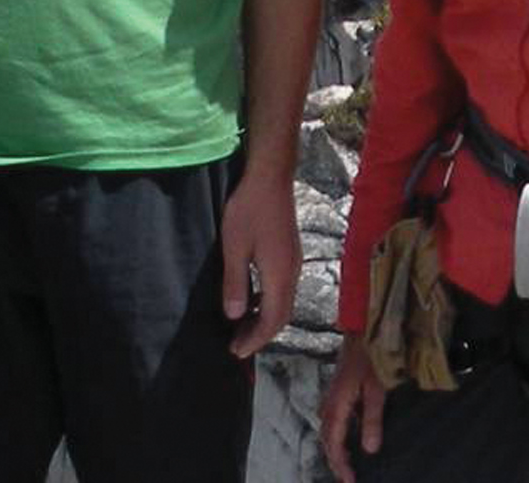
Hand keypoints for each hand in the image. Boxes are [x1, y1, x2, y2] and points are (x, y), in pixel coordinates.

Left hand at [220, 169, 301, 357]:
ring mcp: (294, 261)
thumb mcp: (234, 247)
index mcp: (280, 276)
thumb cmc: (249, 209)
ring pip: (284, 301)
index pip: (272, 321)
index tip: (236, 353)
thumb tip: (235, 316)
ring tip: (242, 326)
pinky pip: (284, 287)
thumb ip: (236, 283)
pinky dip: (269, 301)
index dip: (254, 340)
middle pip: (282, 315)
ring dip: (265, 318)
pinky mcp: (290, 251)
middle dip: (261, 334)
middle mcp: (292, 272)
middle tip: (237, 345)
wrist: (271, 176)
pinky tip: (253, 297)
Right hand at [321, 334, 386, 482]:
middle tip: (348, 477)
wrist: (363, 329)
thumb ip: (372, 420)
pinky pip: (333, 418)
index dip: (340, 464)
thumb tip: (369, 450)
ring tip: (347, 463)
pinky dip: (338, 433)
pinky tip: (350, 436)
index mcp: (337, 404)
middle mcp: (330, 401)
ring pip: (328, 428)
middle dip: (335, 460)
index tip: (350, 480)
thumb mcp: (376, 389)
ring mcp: (332, 395)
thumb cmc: (371, 357)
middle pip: (327, 438)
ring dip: (335, 447)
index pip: (334, 442)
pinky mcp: (338, 390)